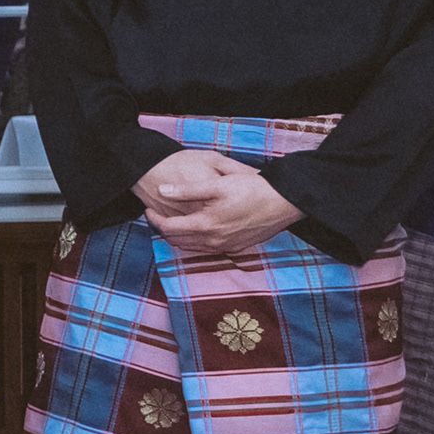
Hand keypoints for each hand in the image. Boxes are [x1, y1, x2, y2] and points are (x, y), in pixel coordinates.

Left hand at [136, 149, 303, 256]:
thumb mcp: (218, 184)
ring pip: (191, 247)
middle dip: (162, 229)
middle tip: (155, 215)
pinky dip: (194, 240)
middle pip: (177, 241)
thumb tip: (162, 190)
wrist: (285, 203)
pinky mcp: (235, 247)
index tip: (148, 209)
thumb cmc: (252, 189)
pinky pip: (206, 249)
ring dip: (178, 236)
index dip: (154, 219)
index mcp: (206, 225)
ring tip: (171, 221)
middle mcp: (213, 241)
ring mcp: (225, 247)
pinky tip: (195, 228)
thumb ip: (187, 190)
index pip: (168, 229)